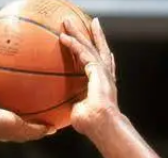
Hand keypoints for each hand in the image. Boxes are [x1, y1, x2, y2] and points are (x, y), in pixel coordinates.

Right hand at [0, 64, 55, 142]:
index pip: (14, 111)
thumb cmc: (2, 127)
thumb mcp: (25, 130)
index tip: (32, 96)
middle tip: (17, 77)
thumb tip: (53, 128)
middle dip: (7, 88)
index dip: (22, 104)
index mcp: (3, 120)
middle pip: (0, 97)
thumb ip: (38, 129)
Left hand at [60, 18, 118, 135]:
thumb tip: (62, 108)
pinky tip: (63, 37)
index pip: (99, 67)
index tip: (91, 48)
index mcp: (102, 86)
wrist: (101, 123)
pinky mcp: (97, 70)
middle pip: (99, 51)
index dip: (96, 56)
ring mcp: (103, 72)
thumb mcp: (78, 112)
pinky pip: (83, 53)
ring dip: (80, 33)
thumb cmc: (91, 125)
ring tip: (69, 22)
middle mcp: (105, 76)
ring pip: (90, 47)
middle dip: (93, 36)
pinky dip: (74, 44)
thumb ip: (73, 106)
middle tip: (91, 24)